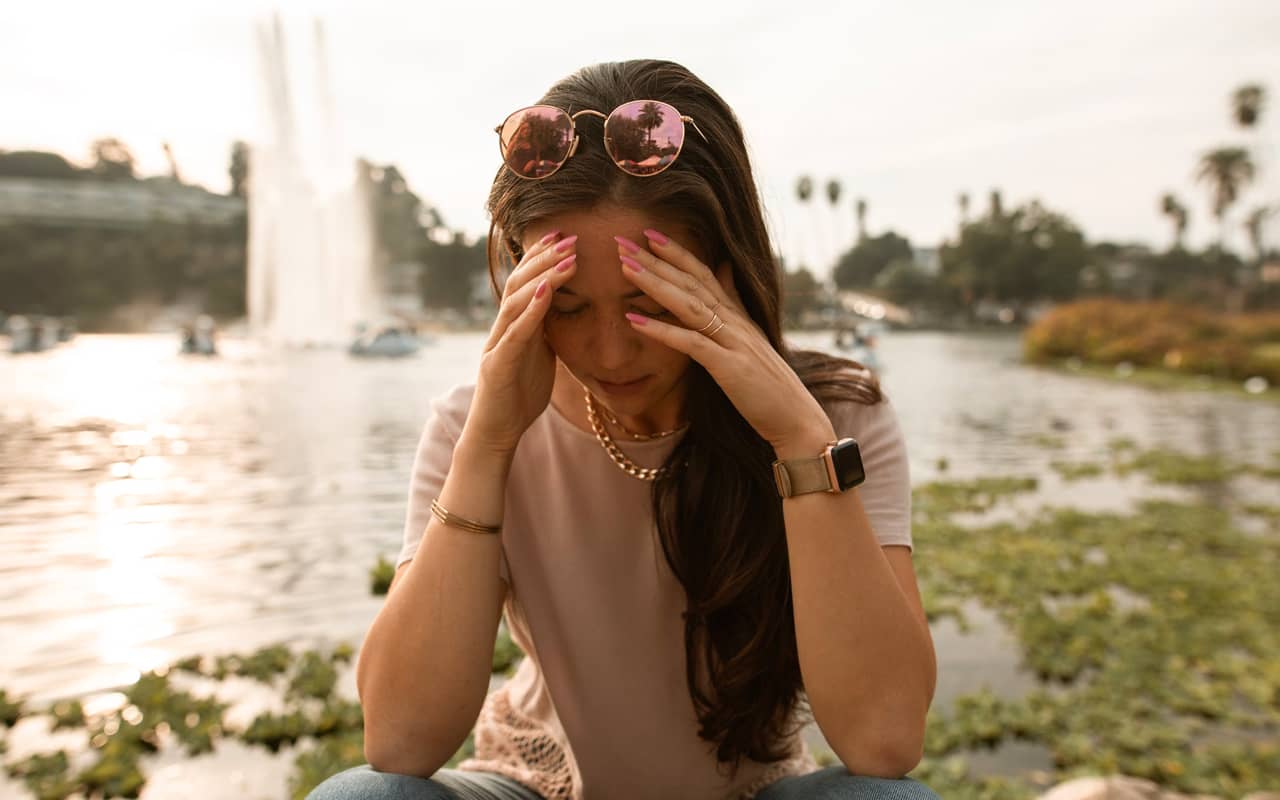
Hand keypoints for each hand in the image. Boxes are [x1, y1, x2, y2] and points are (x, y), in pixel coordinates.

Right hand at [464, 231, 579, 455]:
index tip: (564, 234)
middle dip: (544, 257)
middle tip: (569, 235)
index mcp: (514, 326)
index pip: (526, 282)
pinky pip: (516, 333)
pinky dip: (531, 310)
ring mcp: (497, 344)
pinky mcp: (498, 365)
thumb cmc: (518, 396)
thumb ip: (546, 331)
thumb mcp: (540, 356)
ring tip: (566, 257)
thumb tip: (564, 309)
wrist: (495, 433)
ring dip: (543, 276)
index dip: (542, 257)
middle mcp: (502, 328)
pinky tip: (546, 291)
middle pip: (519, 283)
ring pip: (517, 301)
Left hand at [614, 229, 833, 452]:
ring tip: (624, 267)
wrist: (797, 418)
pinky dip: (662, 330)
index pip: (704, 273)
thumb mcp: (751, 337)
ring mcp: (733, 342)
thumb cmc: (770, 385)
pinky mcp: (729, 367)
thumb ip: (735, 302)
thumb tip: (724, 268)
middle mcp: (735, 321)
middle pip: (691, 281)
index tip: (648, 233)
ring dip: (655, 284)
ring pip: (689, 304)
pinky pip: (691, 343)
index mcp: (737, 315)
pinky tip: (634, 320)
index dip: (677, 252)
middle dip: (656, 259)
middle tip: (622, 240)